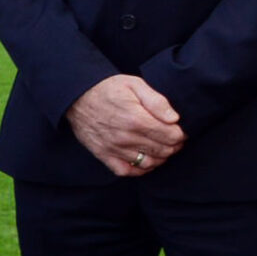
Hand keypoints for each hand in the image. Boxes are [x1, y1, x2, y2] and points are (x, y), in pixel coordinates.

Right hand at [65, 75, 184, 176]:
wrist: (76, 96)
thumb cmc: (107, 88)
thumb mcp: (134, 84)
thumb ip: (156, 101)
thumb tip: (174, 119)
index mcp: (136, 119)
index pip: (172, 136)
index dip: (180, 133)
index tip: (178, 129)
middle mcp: (125, 137)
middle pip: (163, 150)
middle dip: (173, 145)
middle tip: (172, 138)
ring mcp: (114, 148)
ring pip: (149, 163)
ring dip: (160, 157)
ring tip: (160, 147)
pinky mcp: (103, 155)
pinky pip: (127, 171)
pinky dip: (140, 169)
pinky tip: (144, 159)